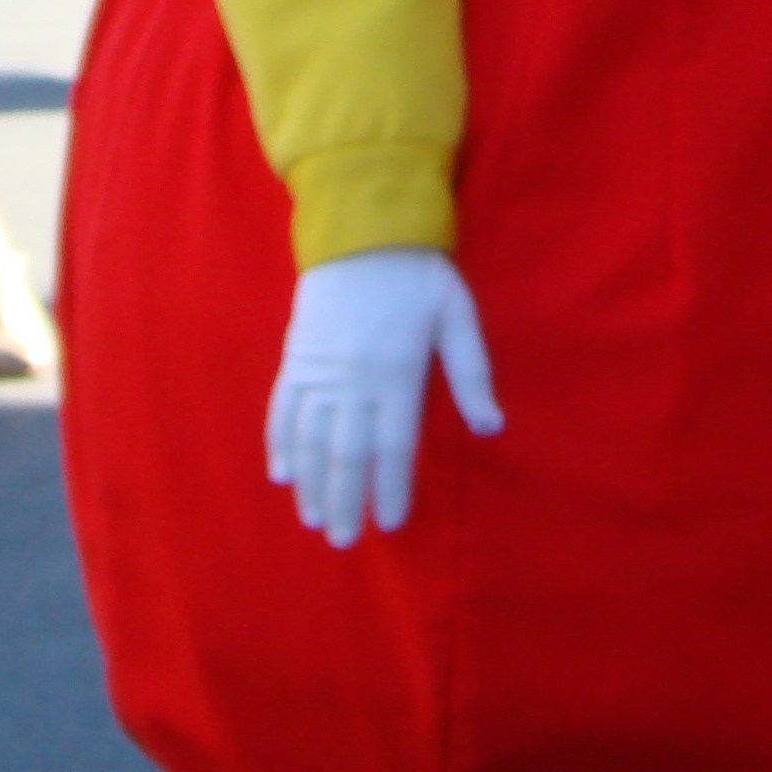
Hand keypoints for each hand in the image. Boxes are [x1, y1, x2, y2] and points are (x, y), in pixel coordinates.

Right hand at [268, 248, 502, 548]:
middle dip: (344, 500)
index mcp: (398, 373)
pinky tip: (282, 475)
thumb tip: (491, 426)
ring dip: (311, 483)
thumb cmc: (419, 275)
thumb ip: (473, 374)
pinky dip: (280, 444)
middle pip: (347, 453)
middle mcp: (355, 380)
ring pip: (310, 439)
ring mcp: (320, 370)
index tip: (389, 522)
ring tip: (313, 520)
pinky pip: (282, 409)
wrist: (363, 229)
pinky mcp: (296, 357)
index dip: (391, 487)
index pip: (394, 446)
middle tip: (343, 541)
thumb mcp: (458, 316)